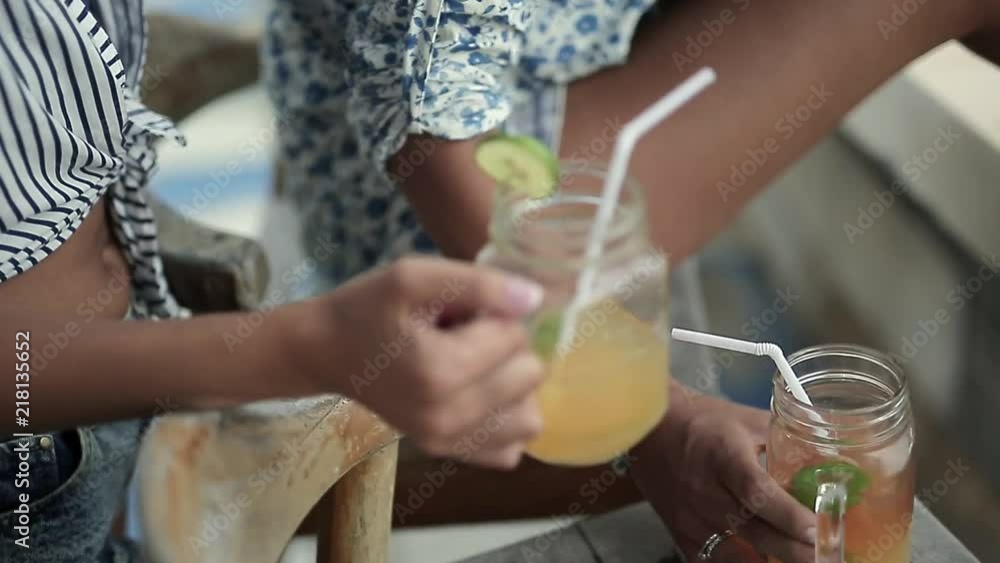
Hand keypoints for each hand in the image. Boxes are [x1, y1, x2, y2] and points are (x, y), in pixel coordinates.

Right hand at [284, 257, 545, 469]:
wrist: (327, 350)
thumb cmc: (368, 308)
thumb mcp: (413, 276)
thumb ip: (478, 283)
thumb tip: (534, 300)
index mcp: (440, 372)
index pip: (515, 336)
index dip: (494, 313)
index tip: (457, 311)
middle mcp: (448, 417)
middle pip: (529, 374)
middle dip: (505, 347)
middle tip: (463, 335)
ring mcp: (449, 442)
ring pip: (530, 416)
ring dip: (512, 385)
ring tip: (473, 365)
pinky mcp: (448, 454)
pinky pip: (510, 447)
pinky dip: (504, 420)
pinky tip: (478, 394)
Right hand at [630, 385, 815, 562]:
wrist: (650, 427)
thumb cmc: (703, 420)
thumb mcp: (746, 419)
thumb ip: (784, 439)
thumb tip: (828, 459)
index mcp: (723, 455)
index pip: (757, 492)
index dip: (789, 516)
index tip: (819, 531)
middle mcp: (704, 489)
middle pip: (754, 530)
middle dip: (794, 550)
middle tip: (826, 559)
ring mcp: (689, 516)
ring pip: (735, 555)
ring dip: (770, 562)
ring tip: (800, 562)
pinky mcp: (679, 531)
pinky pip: (710, 561)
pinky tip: (763, 562)